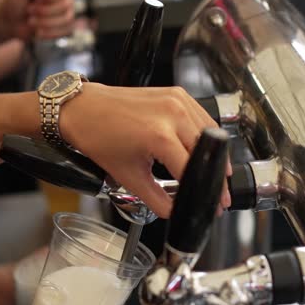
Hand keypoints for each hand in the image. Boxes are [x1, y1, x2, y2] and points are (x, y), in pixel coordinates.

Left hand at [0, 0, 75, 40]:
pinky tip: (37, 31)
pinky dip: (49, 32)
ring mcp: (66, 11)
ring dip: (46, 22)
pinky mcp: (65, 26)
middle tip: (29, 9)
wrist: (10, 22)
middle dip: (45, 10)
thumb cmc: (14, 2)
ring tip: (30, 21)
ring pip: (67, 18)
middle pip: (67, 3)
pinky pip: (65, 31)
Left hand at [59, 83, 231, 218]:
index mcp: (160, 136)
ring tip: (216, 174)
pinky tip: (205, 149)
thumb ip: (157, 200)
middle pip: (209, 151)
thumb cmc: (98, 137)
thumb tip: (175, 211)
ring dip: (217, 154)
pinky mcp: (176, 93)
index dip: (207, 192)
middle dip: (218, 176)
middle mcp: (172, 114)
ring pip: (210, 133)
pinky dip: (207, 134)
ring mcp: (176, 100)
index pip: (195, 169)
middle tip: (221, 195)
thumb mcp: (128, 177)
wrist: (83, 109)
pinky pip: (201, 117)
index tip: (215, 205)